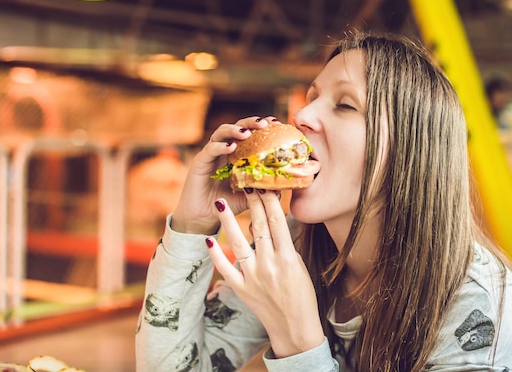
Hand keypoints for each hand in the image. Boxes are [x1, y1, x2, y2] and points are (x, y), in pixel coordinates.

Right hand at [171, 116, 278, 233]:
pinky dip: (220, 146)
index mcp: (238, 154)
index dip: (263, 126)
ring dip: (234, 129)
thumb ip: (266, 189)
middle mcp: (224, 150)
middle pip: (237, 127)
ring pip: (221, 133)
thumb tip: (285, 184)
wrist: (204, 218)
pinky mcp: (199, 162)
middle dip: (250, 122)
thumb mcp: (251, 197)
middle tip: (264, 123)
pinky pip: (210, 149)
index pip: (251, 133)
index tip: (277, 123)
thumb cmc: (227, 205)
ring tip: (246, 133)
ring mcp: (211, 154)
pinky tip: (231, 147)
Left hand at [205, 190, 324, 357]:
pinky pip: (226, 269)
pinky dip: (216, 255)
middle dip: (252, 203)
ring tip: (218, 203)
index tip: (263, 185)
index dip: (269, 201)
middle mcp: (270, 264)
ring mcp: (254, 277)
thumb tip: (267, 224)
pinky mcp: (241, 289)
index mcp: (288, 257)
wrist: (295, 328)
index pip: (277, 222)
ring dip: (227, 222)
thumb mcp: (299, 265)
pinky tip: (208, 240)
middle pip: (259, 227)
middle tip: (245, 183)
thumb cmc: (302, 295)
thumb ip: (284, 245)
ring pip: (238, 243)